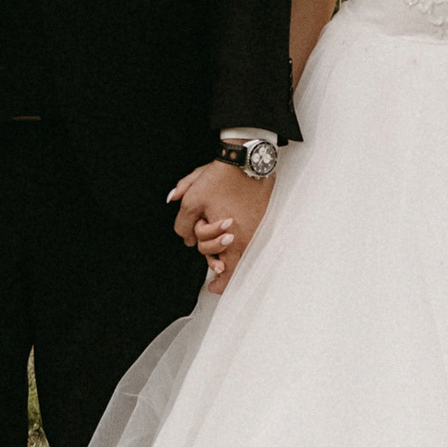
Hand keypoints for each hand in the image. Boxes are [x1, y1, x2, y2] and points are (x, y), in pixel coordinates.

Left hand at [171, 155, 265, 294]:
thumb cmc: (222, 179)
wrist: (246, 159)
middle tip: (214, 266)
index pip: (226, 272)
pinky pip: (252, 238)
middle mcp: (249, 238)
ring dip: (230, 252)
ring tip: (221, 246)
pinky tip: (232, 230)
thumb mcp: (192, 199)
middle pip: (235, 265)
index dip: (218, 284)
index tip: (212, 288)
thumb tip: (185, 237)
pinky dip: (241, 239)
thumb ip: (183, 223)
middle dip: (219, 263)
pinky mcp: (264, 218)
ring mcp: (259, 228)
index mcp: (233, 239)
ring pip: (244, 252)